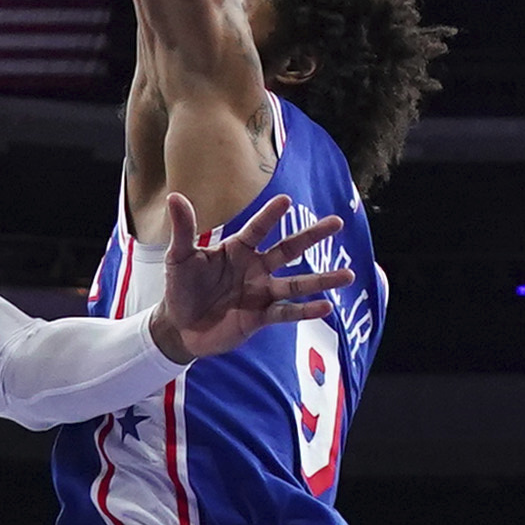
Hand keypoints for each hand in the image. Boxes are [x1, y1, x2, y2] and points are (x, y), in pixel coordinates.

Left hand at [146, 191, 347, 362]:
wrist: (180, 327)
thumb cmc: (181, 288)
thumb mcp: (180, 257)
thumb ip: (184, 229)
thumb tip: (175, 197)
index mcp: (238, 250)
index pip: (258, 229)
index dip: (270, 216)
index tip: (286, 201)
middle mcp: (256, 268)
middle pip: (289, 250)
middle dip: (312, 237)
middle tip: (337, 222)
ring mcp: (261, 292)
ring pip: (297, 284)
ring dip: (322, 280)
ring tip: (349, 275)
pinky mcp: (261, 317)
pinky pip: (287, 313)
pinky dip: (305, 311)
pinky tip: (326, 307)